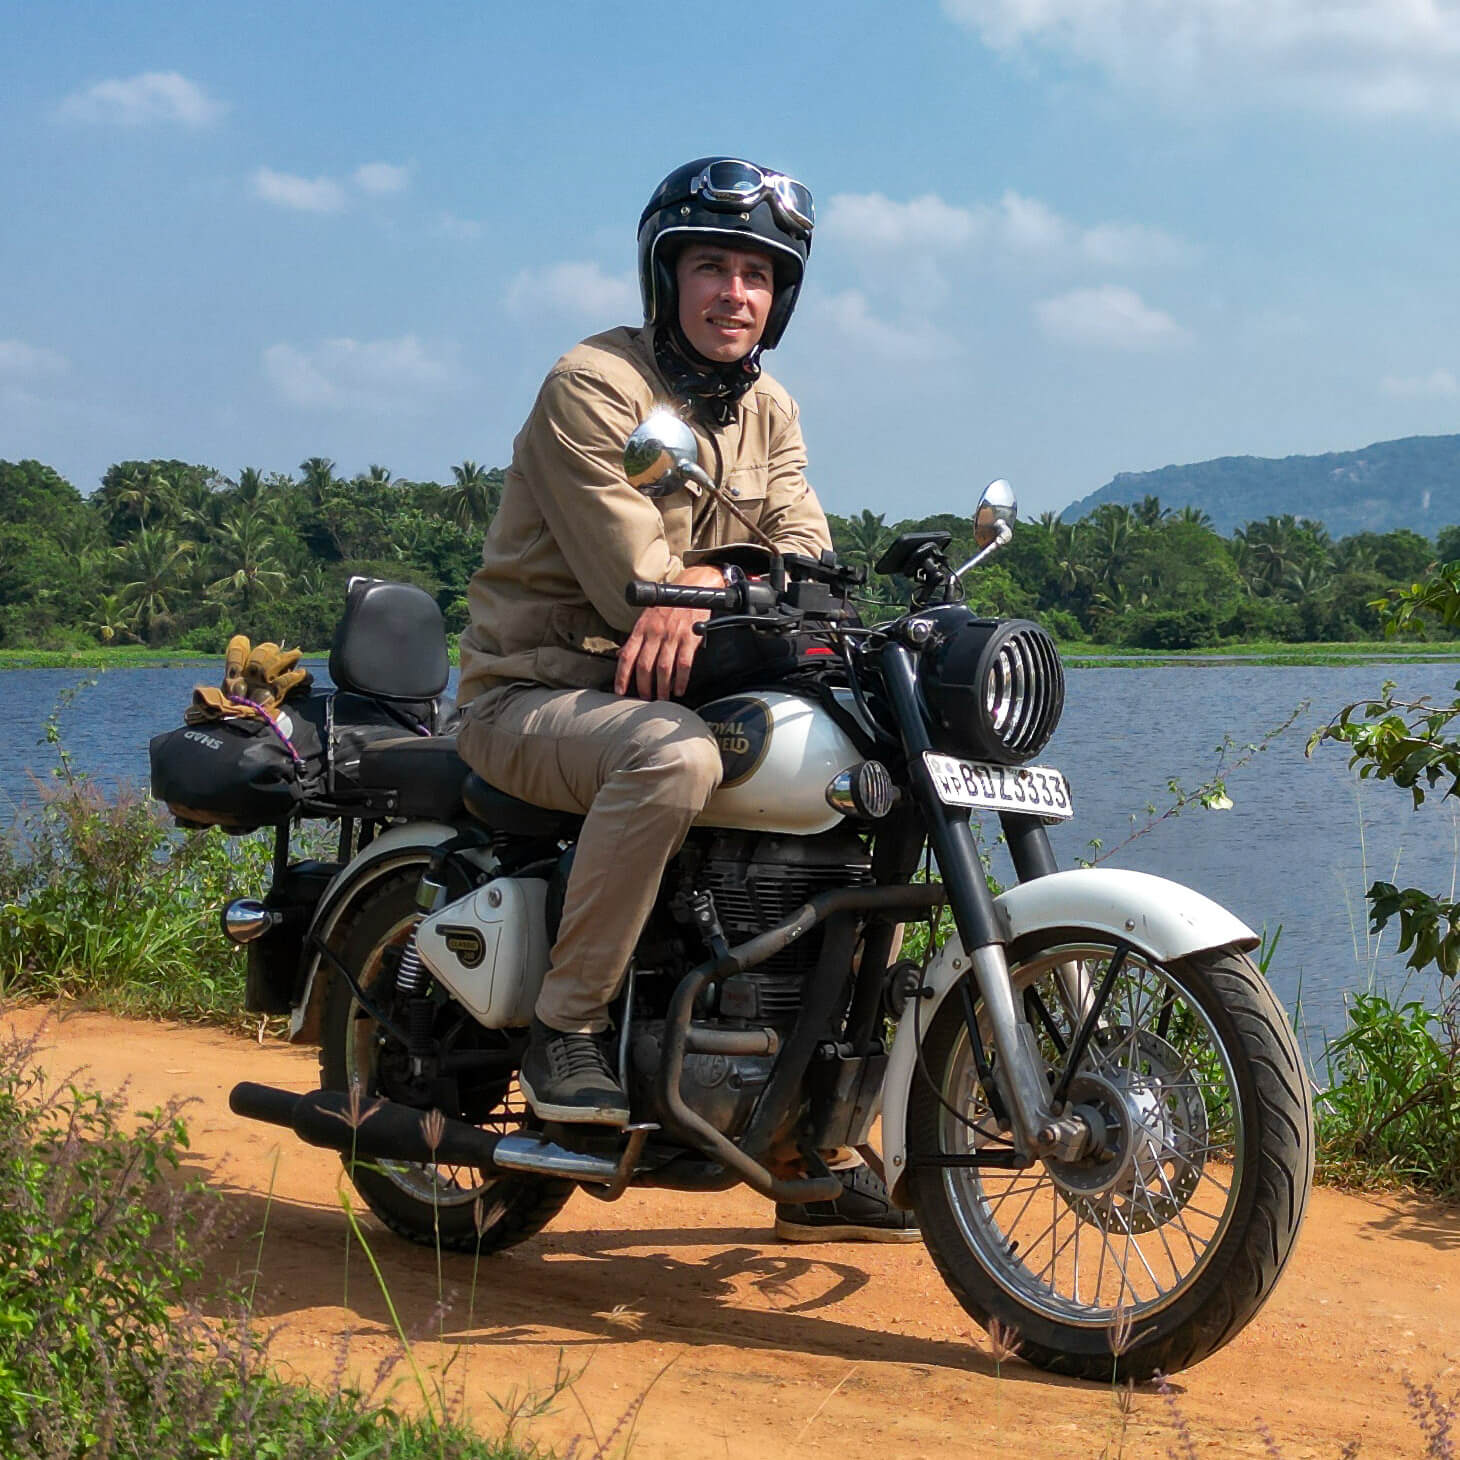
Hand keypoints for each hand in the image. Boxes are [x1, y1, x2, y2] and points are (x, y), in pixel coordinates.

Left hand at [614, 565, 724, 699]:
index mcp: (641, 628)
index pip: (627, 655)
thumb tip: (623, 655)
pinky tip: (679, 689)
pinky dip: (681, 680)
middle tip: (644, 699)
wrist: (694, 587)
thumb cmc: (668, 604)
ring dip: (661, 688)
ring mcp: (673, 635)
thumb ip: (636, 638)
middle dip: (643, 687)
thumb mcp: (647, 617)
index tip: (619, 691)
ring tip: (661, 699)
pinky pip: (684, 664)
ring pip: (663, 668)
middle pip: (644, 666)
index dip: (622, 676)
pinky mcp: (690, 638)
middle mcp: (655, 632)